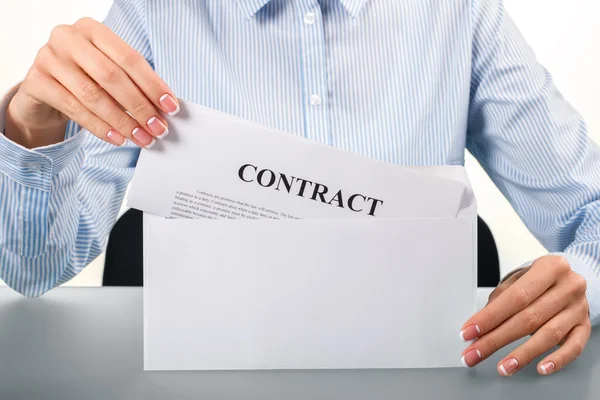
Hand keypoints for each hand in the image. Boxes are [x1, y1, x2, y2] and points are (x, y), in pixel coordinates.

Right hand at [5, 17, 178, 148]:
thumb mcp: (108, 74)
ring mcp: (48, 58)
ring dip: (123, 121)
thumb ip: (133, 83)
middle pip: (112, 76)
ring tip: (142, 138)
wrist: (43, 91)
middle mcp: (68, 38)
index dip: (153, 84)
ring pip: (93, 95)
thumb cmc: (84, 79)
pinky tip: (118, 138)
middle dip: (140, 106)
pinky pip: (74, 109)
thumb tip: (165, 108)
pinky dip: (100, 127)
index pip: (130, 58)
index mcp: (92, 29)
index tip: (171, 107)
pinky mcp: (36, 82)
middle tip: (158, 128)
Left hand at [460, 255, 590, 375]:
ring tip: (503, 367)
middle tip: (475, 353)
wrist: (569, 279)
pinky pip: (574, 347)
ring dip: (522, 355)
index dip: (490, 317)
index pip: (515, 297)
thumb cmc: (539, 280)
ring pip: (549, 335)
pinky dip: (557, 360)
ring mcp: (579, 308)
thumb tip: (479, 327)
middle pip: (528, 318)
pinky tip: (541, 368)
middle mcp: (568, 286)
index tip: (469, 332)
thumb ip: (500, 300)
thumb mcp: (519, 279)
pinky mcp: (585, 326)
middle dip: (496, 339)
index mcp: (550, 268)